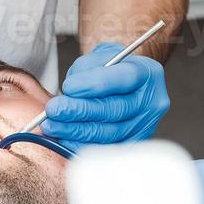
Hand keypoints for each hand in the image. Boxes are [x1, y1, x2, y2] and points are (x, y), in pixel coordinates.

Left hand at [39, 42, 169, 144]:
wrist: (126, 84)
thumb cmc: (112, 67)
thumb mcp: (101, 55)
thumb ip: (88, 66)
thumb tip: (71, 91)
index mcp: (147, 72)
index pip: (124, 78)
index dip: (94, 84)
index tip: (69, 87)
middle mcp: (152, 101)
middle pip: (115, 110)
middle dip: (80, 111)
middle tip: (53, 110)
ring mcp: (145, 125)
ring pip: (109, 132)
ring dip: (76, 130)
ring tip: (51, 125)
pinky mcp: (134, 143)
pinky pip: (106, 148)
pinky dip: (82, 144)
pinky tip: (64, 138)